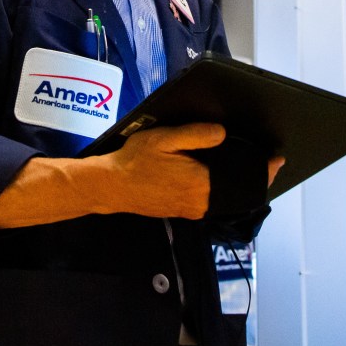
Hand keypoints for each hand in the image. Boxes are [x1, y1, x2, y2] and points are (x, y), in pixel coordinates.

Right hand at [100, 123, 225, 218]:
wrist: (112, 186)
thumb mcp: (164, 139)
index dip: (232, 156)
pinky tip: (181, 172)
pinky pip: (200, 197)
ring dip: (206, 175)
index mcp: (202, 182)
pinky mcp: (182, 213)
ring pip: (212, 190)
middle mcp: (201, 202)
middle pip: (224, 181)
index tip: (223, 148)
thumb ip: (196, 134)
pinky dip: (196, 185)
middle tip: (199, 150)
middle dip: (217, 164)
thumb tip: (222, 132)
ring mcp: (192, 210)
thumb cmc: (136, 160)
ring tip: (188, 160)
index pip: (233, 170)